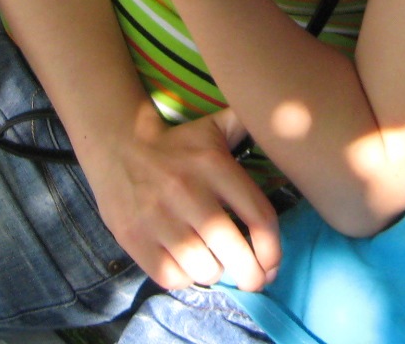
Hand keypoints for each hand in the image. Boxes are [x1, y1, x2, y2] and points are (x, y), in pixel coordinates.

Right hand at [86, 108, 280, 291]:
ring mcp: (158, 217)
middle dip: (251, 275)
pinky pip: (171, 276)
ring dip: (216, 274)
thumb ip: (249, 127)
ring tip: (215, 265)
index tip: (273, 264)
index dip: (273, 250)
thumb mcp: (215, 127)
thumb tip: (287, 123)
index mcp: (215, 166)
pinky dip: (184, 278)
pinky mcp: (134, 237)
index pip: (259, 217)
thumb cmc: (177, 144)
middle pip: (233, 251)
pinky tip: (187, 266)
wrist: (117, 146)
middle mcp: (188, 191)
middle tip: (253, 280)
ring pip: (204, 269)